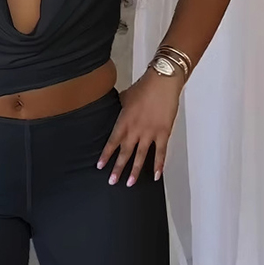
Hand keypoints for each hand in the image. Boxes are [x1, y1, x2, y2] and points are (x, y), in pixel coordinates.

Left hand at [96, 67, 182, 185]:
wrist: (163, 81)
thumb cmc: (144, 87)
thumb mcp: (126, 96)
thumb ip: (122, 107)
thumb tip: (119, 110)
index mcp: (124, 121)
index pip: (112, 142)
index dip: (106, 155)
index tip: (100, 166)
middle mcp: (135, 129)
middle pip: (125, 152)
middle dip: (118, 168)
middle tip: (112, 181)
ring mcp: (150, 132)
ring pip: (141, 156)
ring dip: (135, 170)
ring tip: (130, 183)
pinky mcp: (163, 133)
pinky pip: (161, 152)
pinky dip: (159, 164)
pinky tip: (156, 176)